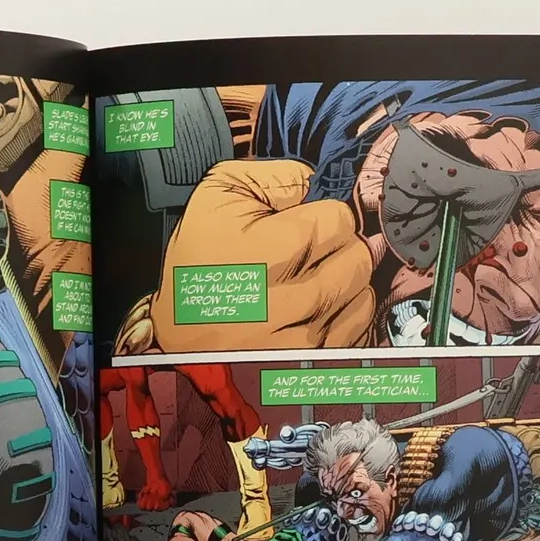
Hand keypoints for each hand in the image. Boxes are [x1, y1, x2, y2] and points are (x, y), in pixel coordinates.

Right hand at [145, 162, 375, 350]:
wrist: (179, 333)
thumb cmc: (198, 261)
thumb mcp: (217, 197)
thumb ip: (272, 175)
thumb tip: (313, 182)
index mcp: (264, 254)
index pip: (339, 221)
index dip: (324, 217)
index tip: (303, 227)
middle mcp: (284, 303)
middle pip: (357, 259)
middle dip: (341, 249)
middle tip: (314, 255)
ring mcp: (299, 341)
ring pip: (361, 296)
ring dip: (345, 284)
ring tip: (314, 282)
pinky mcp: (309, 365)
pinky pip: (356, 332)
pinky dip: (345, 317)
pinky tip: (319, 311)